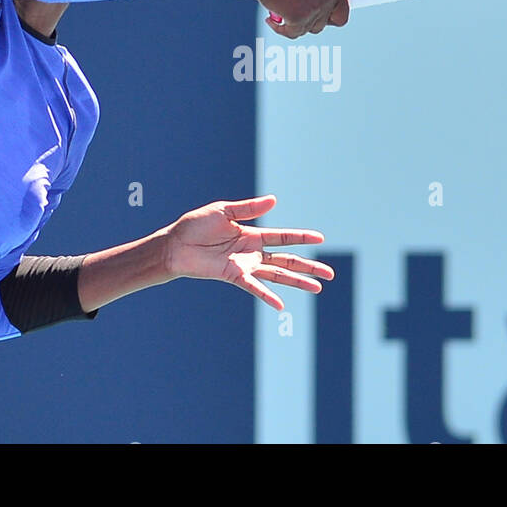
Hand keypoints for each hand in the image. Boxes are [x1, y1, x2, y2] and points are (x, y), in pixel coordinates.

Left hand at [161, 194, 334, 310]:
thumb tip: (274, 200)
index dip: (302, 237)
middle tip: (330, 274)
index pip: (284, 237)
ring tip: (318, 288)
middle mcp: (252, 252)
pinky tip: (281, 306)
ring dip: (297, 281)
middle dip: (309, 266)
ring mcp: (245, 266)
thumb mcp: (223, 211)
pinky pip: (254, 287)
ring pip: (278, 275)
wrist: (175, 244)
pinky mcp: (233, 276)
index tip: (321, 238)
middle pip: (287, 260)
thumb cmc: (196, 225)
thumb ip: (249, 208)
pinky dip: (267, 295)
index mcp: (252, 234)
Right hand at [255, 0, 349, 38]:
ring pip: (307, 30)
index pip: (343, 13)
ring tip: (278, 10)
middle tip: (292, 14)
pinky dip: (280, 29)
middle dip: (307, 22)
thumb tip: (319, 3)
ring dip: (293, 24)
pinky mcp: (300, 19)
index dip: (330, 19)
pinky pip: (292, 33)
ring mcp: (316, 9)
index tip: (320, 20)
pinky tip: (270, 19)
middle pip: (322, 25)